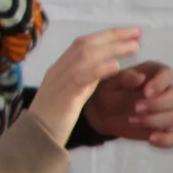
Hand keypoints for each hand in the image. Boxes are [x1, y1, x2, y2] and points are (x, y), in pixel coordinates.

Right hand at [28, 28, 142, 146]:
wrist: (34, 139)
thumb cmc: (54, 121)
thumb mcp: (72, 94)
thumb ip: (86, 79)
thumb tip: (109, 66)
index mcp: (60, 68)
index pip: (83, 43)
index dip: (107, 36)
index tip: (130, 33)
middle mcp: (59, 69)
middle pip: (86, 44)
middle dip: (113, 36)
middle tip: (137, 34)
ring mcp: (59, 81)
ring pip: (84, 56)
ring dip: (111, 49)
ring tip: (134, 47)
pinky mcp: (63, 96)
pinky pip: (81, 77)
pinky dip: (99, 69)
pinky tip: (116, 65)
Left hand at [84, 60, 172, 148]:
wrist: (104, 112)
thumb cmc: (110, 91)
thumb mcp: (112, 82)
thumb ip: (125, 78)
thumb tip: (140, 77)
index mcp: (155, 74)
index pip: (168, 74)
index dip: (160, 83)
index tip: (145, 92)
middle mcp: (165, 91)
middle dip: (158, 104)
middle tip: (136, 108)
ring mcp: (167, 111)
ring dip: (154, 121)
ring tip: (132, 121)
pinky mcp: (164, 129)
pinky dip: (167, 140)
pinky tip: (151, 139)